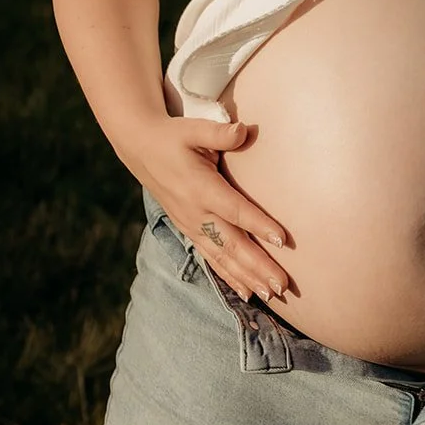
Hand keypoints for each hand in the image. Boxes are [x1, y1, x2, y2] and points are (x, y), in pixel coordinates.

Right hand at [127, 113, 288, 305]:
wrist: (140, 149)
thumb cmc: (173, 136)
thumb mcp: (193, 129)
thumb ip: (220, 133)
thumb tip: (244, 131)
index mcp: (200, 188)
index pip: (235, 210)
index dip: (259, 225)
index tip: (283, 240)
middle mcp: (196, 213)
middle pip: (232, 245)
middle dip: (258, 267)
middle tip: (283, 285)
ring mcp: (192, 226)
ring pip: (223, 258)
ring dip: (248, 278)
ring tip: (273, 296)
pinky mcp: (190, 231)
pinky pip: (212, 259)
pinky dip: (230, 277)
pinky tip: (247, 292)